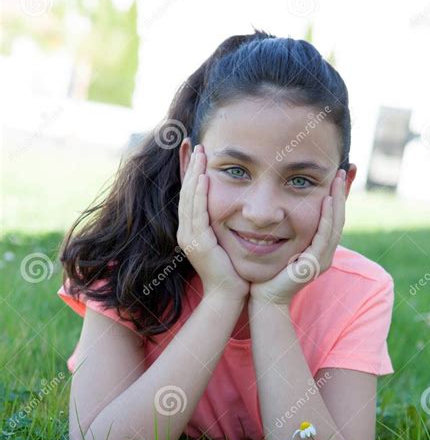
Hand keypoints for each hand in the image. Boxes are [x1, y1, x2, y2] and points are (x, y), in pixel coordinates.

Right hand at [177, 144, 249, 302]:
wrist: (228, 295)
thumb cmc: (232, 270)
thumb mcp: (225, 240)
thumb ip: (223, 224)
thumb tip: (234, 207)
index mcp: (191, 230)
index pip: (189, 195)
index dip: (190, 173)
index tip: (196, 152)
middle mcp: (185, 232)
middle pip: (185, 192)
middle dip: (190, 167)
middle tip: (196, 144)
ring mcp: (189, 237)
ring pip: (189, 199)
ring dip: (194, 174)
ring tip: (200, 154)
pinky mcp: (197, 243)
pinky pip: (197, 213)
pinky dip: (199, 194)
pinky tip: (204, 178)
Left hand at [249, 169, 345, 306]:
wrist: (263, 297)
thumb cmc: (267, 271)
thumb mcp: (280, 243)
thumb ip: (286, 227)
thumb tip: (281, 206)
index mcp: (319, 248)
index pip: (332, 217)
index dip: (337, 195)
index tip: (337, 173)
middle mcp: (325, 253)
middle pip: (338, 217)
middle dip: (342, 192)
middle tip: (344, 168)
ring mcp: (322, 260)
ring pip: (335, 224)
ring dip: (338, 200)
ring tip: (338, 178)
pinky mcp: (314, 264)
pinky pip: (324, 236)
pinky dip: (327, 217)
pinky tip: (328, 200)